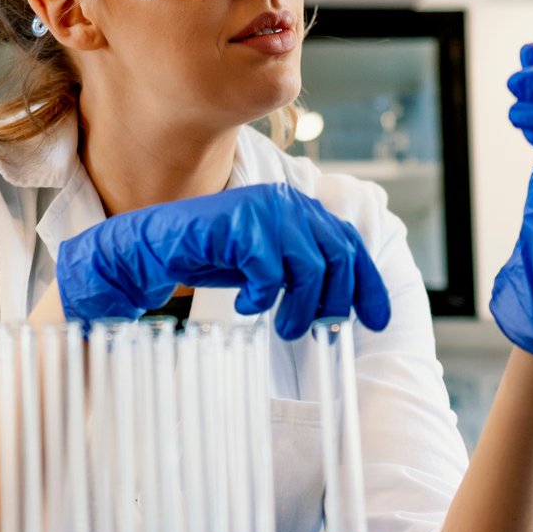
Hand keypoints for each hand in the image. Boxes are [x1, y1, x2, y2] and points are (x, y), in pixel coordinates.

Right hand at [56, 183, 391, 340]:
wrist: (155, 248)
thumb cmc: (212, 257)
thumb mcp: (268, 265)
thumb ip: (302, 270)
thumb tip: (341, 302)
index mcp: (299, 209)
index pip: (349, 244)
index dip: (369, 284)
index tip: (377, 320)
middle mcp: (287, 202)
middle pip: (338, 255)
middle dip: (334, 300)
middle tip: (314, 329)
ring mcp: (264, 209)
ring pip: (309, 266)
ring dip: (300, 306)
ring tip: (284, 327)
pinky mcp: (240, 223)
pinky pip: (270, 271)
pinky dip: (263, 296)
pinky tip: (247, 305)